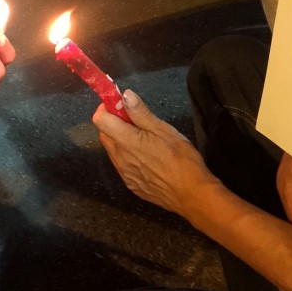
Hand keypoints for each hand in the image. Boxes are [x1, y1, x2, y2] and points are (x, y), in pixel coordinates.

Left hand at [93, 90, 217, 214]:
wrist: (192, 195)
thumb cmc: (181, 159)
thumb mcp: (163, 129)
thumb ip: (140, 112)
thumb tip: (124, 94)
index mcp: (126, 141)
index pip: (99, 120)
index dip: (106, 108)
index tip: (120, 105)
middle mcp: (119, 158)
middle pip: (105, 134)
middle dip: (114, 123)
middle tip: (136, 121)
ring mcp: (124, 174)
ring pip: (113, 150)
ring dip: (121, 140)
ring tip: (145, 140)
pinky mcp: (131, 185)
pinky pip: (122, 165)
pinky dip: (128, 156)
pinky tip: (148, 158)